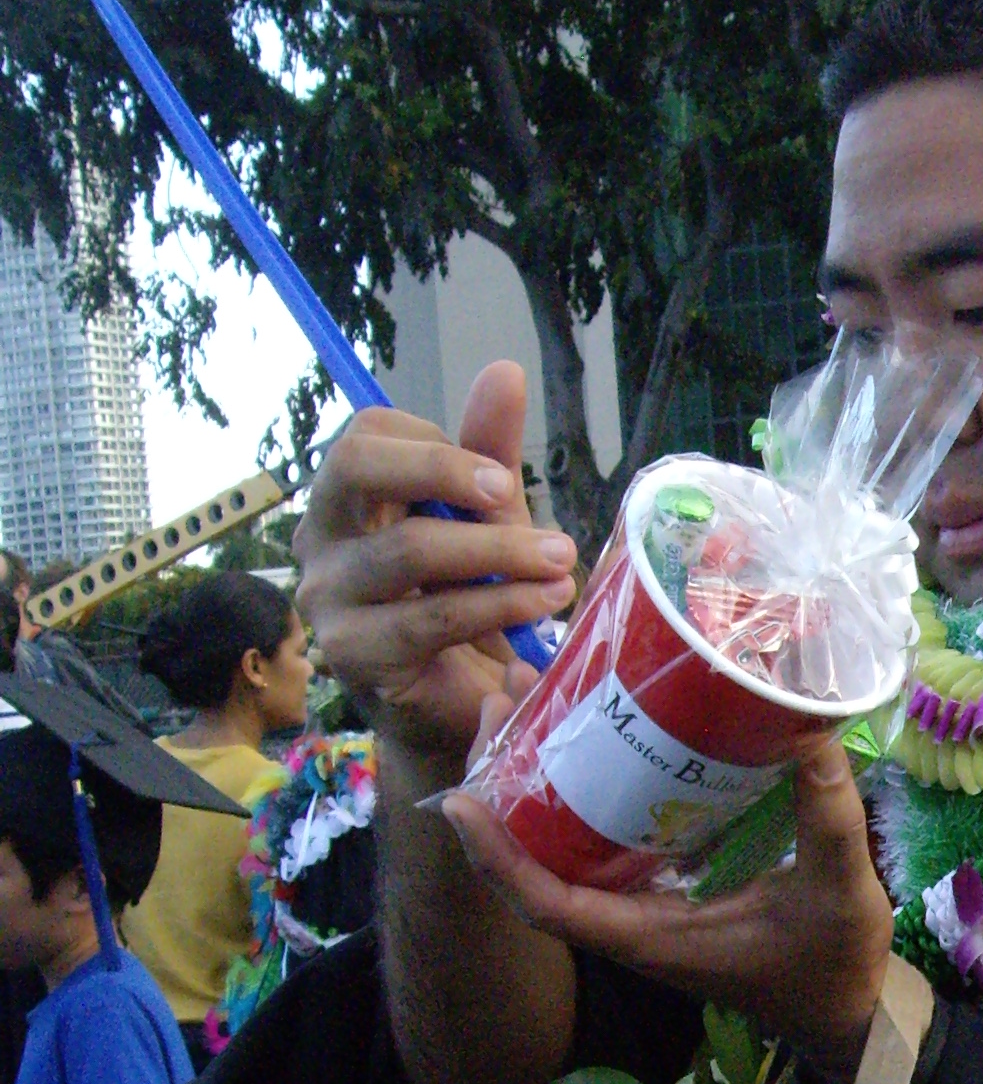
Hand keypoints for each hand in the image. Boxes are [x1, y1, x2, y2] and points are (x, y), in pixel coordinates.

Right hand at [296, 363, 577, 777]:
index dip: (438, 444)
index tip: (499, 477)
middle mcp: (319, 541)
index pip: (366, 433)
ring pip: (409, 548)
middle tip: (513, 491)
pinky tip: (544, 604)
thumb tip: (504, 370)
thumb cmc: (467, 609)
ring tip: (561, 562)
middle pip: (357, 466)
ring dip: (499, 550)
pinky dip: (499, 605)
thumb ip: (487, 453)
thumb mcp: (484, 523)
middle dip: (446, 469)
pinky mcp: (356, 655)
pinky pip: (431, 616)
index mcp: (344, 500)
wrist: (457, 713)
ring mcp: (328, 601)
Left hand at [440, 739, 892, 1078]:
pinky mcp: (662, 890)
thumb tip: (809, 734)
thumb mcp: (839, 891)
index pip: (547, 904)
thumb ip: (828, 818)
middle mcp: (631, 923)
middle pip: (533, 865)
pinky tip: (591, 735)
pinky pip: (597, 840)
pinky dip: (579, 789)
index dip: (497, 857)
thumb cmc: (835, 964)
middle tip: (500, 698)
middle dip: (501, 789)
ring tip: (529, 697)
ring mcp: (642, 907)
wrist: (846, 1007)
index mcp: (652, 936)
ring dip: (533, 780)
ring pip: (559, 848)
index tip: (460, 801)